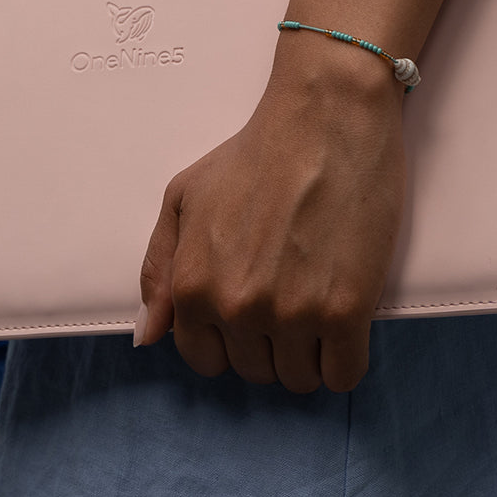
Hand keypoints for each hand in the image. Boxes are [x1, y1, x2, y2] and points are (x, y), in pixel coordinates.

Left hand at [136, 38, 405, 392]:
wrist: (326, 117)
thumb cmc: (256, 151)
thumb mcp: (184, 197)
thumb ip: (160, 269)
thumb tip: (149, 333)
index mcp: (192, 286)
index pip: (204, 359)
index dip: (229, 337)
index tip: (252, 309)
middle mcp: (236, 307)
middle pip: (254, 371)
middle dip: (270, 341)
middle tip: (291, 291)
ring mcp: (291, 313)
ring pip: (298, 379)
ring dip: (309, 350)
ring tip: (318, 299)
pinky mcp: (345, 311)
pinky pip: (342, 376)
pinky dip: (345, 357)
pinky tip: (346, 322)